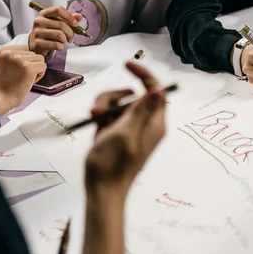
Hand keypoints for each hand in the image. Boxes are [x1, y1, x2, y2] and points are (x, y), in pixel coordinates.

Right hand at [0, 45, 46, 114]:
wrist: (0, 98)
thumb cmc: (4, 85)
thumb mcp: (4, 64)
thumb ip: (14, 56)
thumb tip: (31, 53)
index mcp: (2, 50)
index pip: (24, 49)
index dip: (24, 61)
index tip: (16, 71)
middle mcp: (9, 52)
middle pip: (32, 53)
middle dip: (30, 65)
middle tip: (20, 77)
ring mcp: (19, 59)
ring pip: (40, 59)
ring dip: (36, 69)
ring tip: (25, 79)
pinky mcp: (28, 67)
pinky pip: (43, 66)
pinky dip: (40, 75)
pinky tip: (30, 81)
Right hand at [28, 5, 82, 56]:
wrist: (36, 45)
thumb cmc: (49, 32)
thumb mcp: (57, 23)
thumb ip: (68, 19)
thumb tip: (79, 16)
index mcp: (44, 14)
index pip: (58, 9)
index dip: (69, 17)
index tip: (75, 24)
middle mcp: (39, 21)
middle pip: (61, 24)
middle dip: (70, 33)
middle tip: (71, 38)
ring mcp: (37, 32)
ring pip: (59, 34)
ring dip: (65, 39)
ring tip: (63, 41)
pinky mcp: (37, 43)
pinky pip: (56, 45)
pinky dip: (61, 46)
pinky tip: (59, 46)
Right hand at [84, 61, 165, 199]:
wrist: (102, 189)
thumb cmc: (114, 163)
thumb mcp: (127, 133)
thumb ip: (141, 111)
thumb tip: (159, 90)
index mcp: (154, 123)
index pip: (155, 90)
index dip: (143, 75)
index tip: (126, 64)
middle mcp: (144, 123)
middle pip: (130, 94)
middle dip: (112, 96)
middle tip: (98, 111)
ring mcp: (129, 128)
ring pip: (117, 103)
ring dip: (103, 105)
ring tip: (94, 118)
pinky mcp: (115, 133)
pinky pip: (109, 114)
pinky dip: (100, 115)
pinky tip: (93, 124)